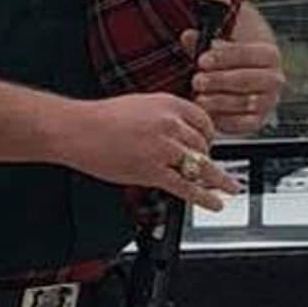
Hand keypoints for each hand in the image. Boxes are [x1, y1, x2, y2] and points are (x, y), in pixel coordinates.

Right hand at [61, 95, 238, 210]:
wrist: (78, 129)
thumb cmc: (101, 118)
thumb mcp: (141, 104)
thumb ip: (164, 117)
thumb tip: (181, 134)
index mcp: (169, 104)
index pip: (204, 121)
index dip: (209, 135)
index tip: (210, 144)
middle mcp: (171, 125)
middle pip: (203, 145)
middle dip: (206, 158)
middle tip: (206, 167)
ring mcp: (164, 149)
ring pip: (201, 166)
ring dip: (217, 179)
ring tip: (230, 187)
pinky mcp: (154, 171)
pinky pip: (187, 187)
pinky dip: (205, 197)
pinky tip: (215, 202)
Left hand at [183, 33, 284, 134]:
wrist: (239, 80)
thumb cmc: (228, 60)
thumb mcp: (218, 45)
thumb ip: (203, 41)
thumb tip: (188, 37)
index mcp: (269, 55)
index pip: (249, 54)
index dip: (224, 57)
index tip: (202, 60)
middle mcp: (274, 79)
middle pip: (246, 79)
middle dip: (218, 80)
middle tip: (197, 80)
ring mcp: (268, 101)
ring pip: (244, 102)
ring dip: (218, 101)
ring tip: (198, 97)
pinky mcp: (258, 121)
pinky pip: (242, 123)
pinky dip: (222, 119)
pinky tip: (206, 112)